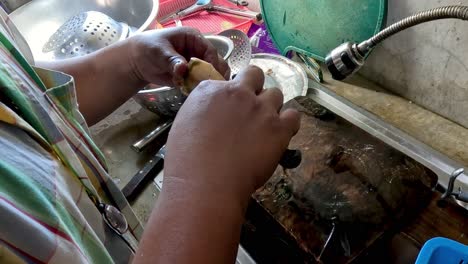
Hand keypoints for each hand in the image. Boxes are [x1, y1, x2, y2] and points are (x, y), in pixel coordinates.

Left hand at [128, 27, 230, 86]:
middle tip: (213, 87)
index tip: (211, 76)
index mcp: (193, 38)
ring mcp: (196, 64)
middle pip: (216, 63)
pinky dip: (201, 89)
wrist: (137, 61)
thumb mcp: (159, 52)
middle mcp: (198, 51)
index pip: (210, 50)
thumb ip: (172, 60)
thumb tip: (183, 68)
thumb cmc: (148, 48)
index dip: (213, 63)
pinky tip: (198, 94)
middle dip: (215, 74)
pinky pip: (201, 83)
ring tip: (206, 92)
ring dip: (210, 83)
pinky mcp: (192, 76)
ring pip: (211, 74)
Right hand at [164, 66, 300, 203]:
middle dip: (254, 88)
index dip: (231, 95)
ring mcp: (261, 109)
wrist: (206, 183)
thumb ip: (202, 110)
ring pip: (276, 93)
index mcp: (211, 90)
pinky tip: (280, 134)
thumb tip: (215, 114)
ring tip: (264, 126)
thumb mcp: (184, 124)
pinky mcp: (279, 128)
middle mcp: (238, 93)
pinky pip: (294, 116)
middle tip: (250, 110)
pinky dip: (289, 123)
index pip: (228, 81)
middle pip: (255, 75)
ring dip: (271, 106)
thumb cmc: (186, 160)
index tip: (230, 109)